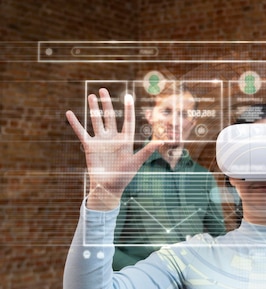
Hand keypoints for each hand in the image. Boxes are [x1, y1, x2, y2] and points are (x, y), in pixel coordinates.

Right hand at [66, 88, 160, 209]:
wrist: (109, 187)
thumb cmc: (124, 176)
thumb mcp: (136, 162)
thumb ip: (147, 150)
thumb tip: (162, 141)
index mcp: (126, 141)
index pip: (128, 121)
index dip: (128, 109)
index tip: (128, 96)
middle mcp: (113, 138)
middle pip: (110, 117)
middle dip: (107, 104)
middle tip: (103, 90)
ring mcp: (101, 141)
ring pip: (97, 121)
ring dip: (94, 109)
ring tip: (91, 96)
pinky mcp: (90, 146)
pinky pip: (81, 132)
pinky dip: (75, 123)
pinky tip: (69, 113)